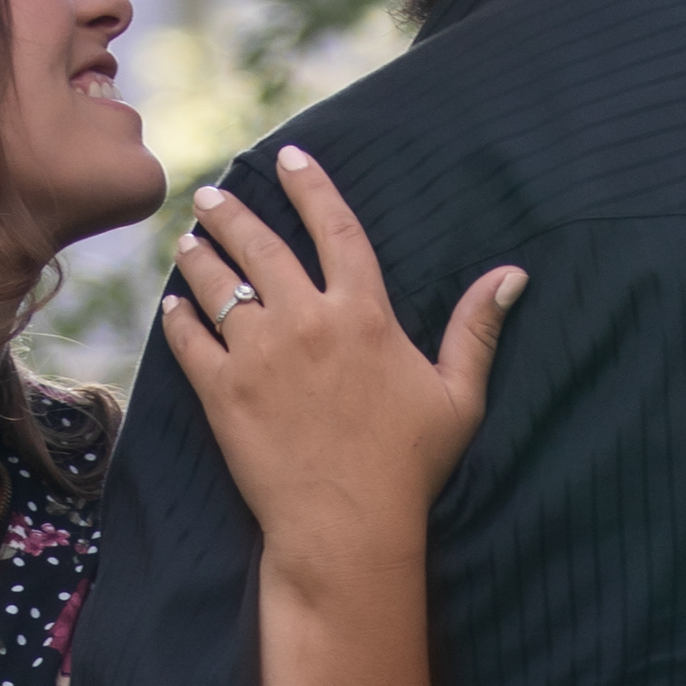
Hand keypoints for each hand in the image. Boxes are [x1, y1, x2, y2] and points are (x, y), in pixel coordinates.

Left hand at [161, 147, 523, 601]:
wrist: (348, 527)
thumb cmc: (409, 467)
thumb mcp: (459, 396)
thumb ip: (477, 329)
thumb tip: (512, 275)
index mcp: (364, 313)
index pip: (335, 228)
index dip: (312, 187)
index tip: (290, 158)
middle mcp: (307, 320)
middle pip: (262, 246)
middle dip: (233, 213)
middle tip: (211, 196)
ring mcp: (259, 355)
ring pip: (219, 285)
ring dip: (200, 257)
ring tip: (188, 241)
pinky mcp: (223, 394)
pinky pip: (191, 340)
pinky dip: (179, 317)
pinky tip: (173, 304)